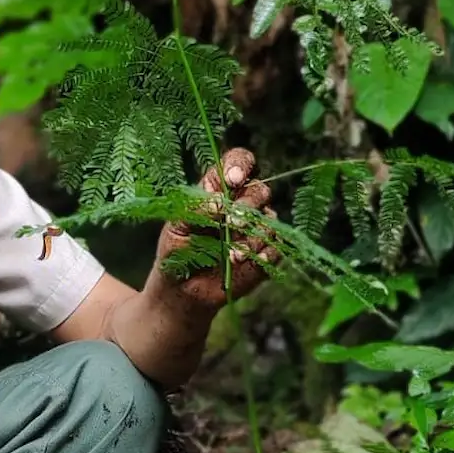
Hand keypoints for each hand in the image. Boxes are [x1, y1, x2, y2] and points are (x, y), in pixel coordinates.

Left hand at [150, 147, 279, 312]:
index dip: (240, 165)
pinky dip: (264, 254)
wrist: (183, 291)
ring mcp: (257, 228)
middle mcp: (242, 204)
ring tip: (231, 256)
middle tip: (232, 224)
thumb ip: (196, 209)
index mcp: (218, 188)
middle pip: (260, 190)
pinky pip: (277, 247)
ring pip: (269, 220)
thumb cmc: (176, 252)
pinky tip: (245, 263)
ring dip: (251, 237)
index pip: (238, 161)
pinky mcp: (267, 252)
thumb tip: (220, 200)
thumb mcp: (176, 227)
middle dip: (248, 206)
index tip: (233, 180)